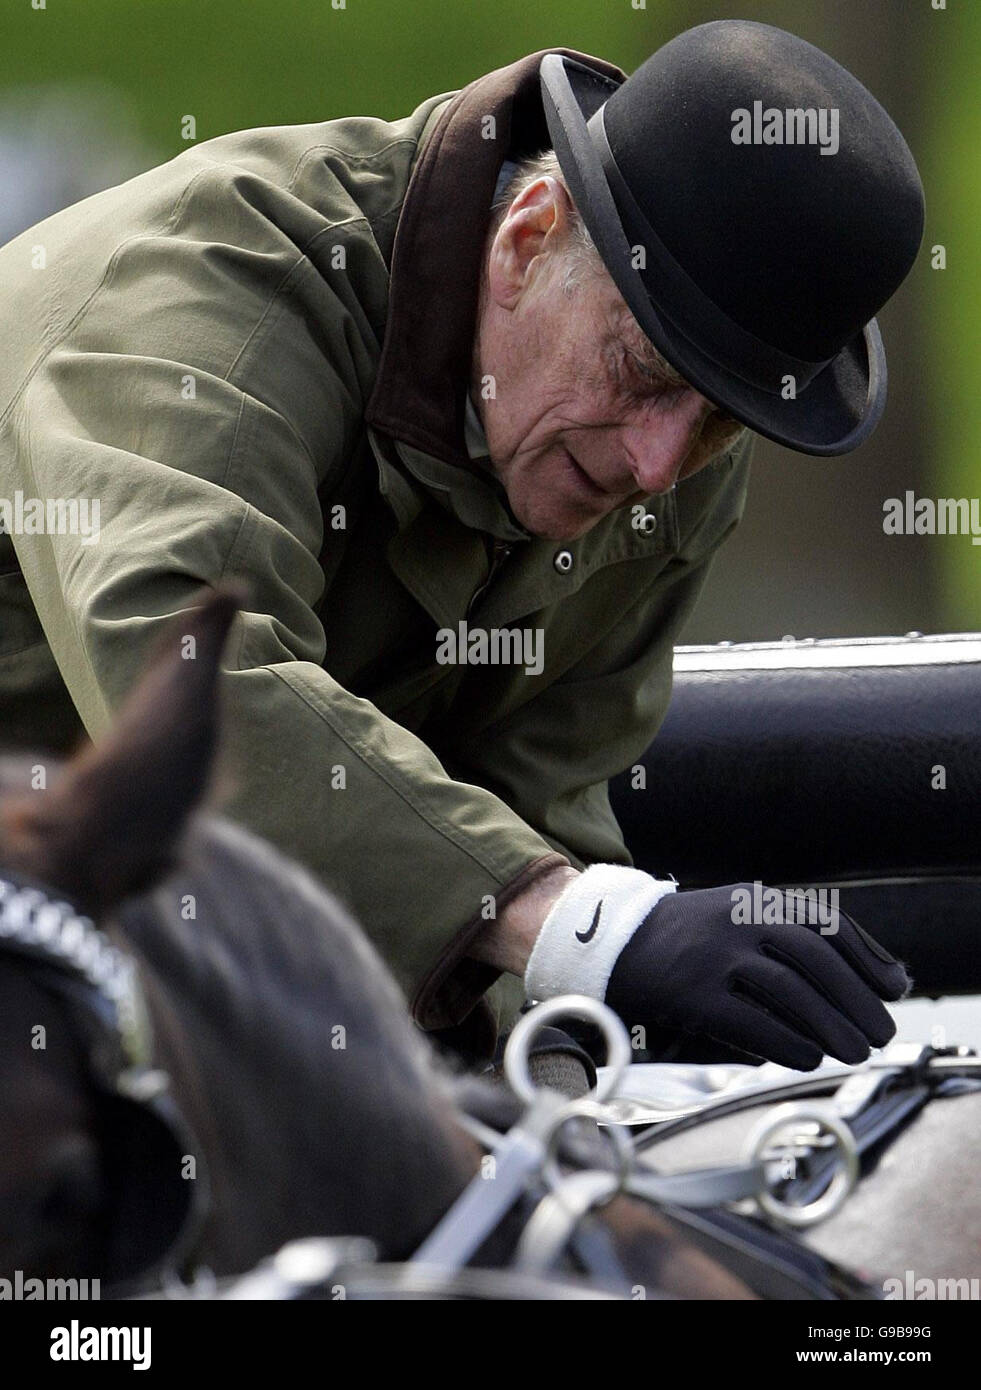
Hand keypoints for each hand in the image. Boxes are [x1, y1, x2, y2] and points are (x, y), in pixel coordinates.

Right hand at [525, 868, 909, 1070]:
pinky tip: (806, 1058)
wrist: (613, 942)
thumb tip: (888, 977)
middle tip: (879, 1031)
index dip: (867, 956)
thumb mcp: (741, 919)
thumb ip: (802, 940)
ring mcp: (712, 955)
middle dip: (855, 997)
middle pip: (814, 956)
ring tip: (853, 1052)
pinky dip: (786, 1042)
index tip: (894, 988)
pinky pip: (750, 1021)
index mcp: (754, 899)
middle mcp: (736, 919)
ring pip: (788, 989)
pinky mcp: (691, 993)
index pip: (827, 922)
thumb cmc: (693, 941)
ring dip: (830, 1025)